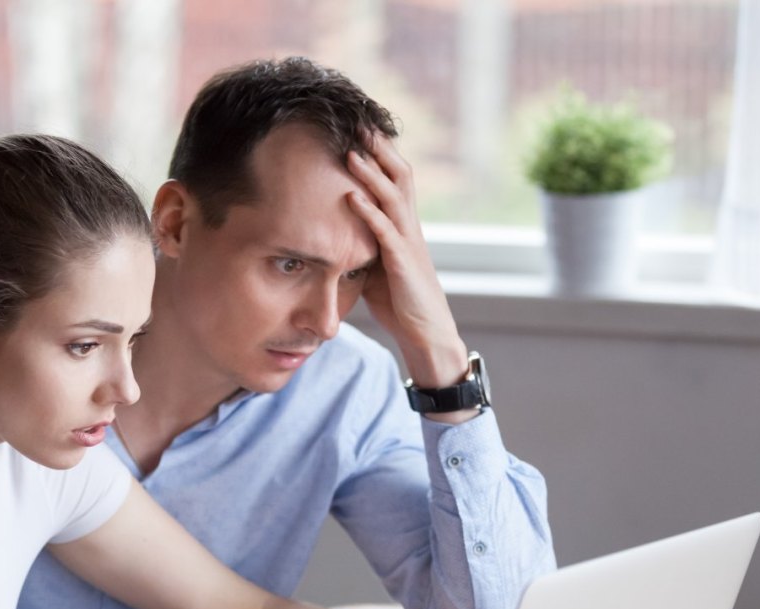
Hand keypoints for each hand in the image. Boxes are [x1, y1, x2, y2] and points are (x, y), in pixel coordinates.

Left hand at [345, 135, 467, 388]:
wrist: (426, 334)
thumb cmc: (400, 302)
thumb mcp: (375, 267)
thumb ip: (362, 245)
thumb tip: (333, 233)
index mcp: (404, 227)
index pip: (396, 180)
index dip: (381, 155)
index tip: (360, 130)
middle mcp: (410, 228)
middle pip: (400, 177)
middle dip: (380, 150)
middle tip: (359, 122)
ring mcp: (409, 244)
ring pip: (393, 198)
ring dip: (371, 174)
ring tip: (350, 151)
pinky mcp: (403, 264)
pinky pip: (386, 232)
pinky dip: (368, 212)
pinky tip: (351, 197)